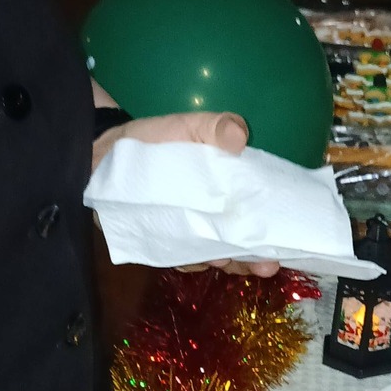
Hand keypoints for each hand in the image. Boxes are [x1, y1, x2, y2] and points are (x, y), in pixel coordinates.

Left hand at [90, 109, 277, 276]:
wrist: (103, 156)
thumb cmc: (154, 139)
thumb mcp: (187, 126)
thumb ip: (214, 127)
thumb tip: (239, 136)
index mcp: (231, 190)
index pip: (261, 214)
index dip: (275, 228)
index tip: (287, 240)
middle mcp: (217, 218)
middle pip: (245, 243)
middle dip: (257, 257)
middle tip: (267, 264)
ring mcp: (192, 235)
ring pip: (216, 256)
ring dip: (227, 262)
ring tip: (229, 260)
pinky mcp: (167, 245)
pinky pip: (183, 260)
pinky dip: (191, 262)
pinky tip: (197, 261)